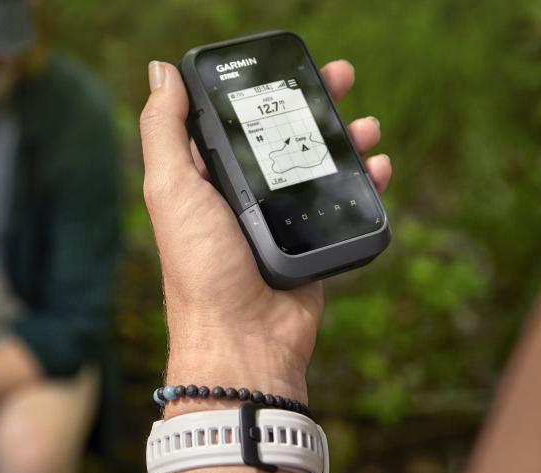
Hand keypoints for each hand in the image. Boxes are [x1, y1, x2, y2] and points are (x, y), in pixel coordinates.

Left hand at [140, 60, 391, 414]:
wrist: (243, 339)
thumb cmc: (200, 267)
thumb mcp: (171, 189)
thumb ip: (164, 131)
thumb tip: (161, 71)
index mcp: (204, 179)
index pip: (232, 121)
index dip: (256, 91)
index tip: (283, 67)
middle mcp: (241, 196)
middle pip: (282, 136)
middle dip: (312, 104)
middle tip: (340, 78)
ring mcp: (279, 220)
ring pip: (318, 166)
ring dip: (345, 139)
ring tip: (367, 124)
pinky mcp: (312, 244)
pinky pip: (343, 205)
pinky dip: (365, 182)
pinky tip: (379, 167)